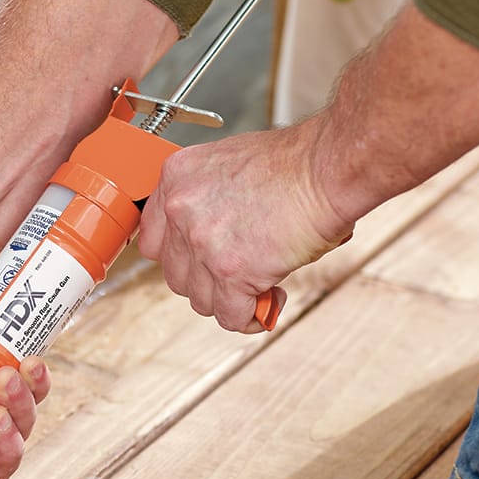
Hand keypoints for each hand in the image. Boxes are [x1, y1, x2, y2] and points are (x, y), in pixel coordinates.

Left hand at [136, 122, 352, 331]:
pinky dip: (250, 316)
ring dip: (229, 299)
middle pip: (175, 274)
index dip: (179, 256)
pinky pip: (230, 315)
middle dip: (205, 280)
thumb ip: (205, 198)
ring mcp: (202, 243)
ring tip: (260, 284)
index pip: (152, 238)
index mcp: (176, 179)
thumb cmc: (293, 163)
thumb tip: (209, 234)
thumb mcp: (228, 164)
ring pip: (201, 299)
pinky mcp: (231, 272)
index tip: (198, 262)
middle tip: (236, 272)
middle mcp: (180, 210)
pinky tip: (271, 300)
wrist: (326, 168)